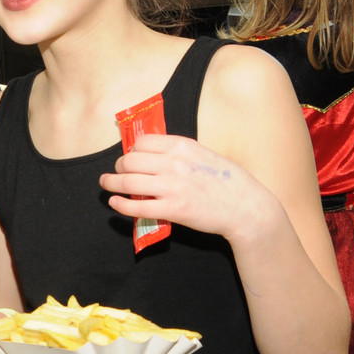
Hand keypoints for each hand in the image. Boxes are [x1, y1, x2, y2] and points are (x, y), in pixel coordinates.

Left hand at [99, 134, 281, 241]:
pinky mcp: (174, 210)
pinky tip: (114, 203)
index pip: (142, 143)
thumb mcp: (203, 154)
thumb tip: (150, 153)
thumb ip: (178, 152)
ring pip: (128, 182)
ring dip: (111, 183)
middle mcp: (174, 163)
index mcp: (182, 146)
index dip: (131, 151)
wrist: (247, 208)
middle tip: (115, 173)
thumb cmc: (227, 181)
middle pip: (130, 161)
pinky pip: (137, 207)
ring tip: (106, 184)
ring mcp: (173, 187)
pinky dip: (120, 205)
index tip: (129, 158)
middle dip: (118, 167)